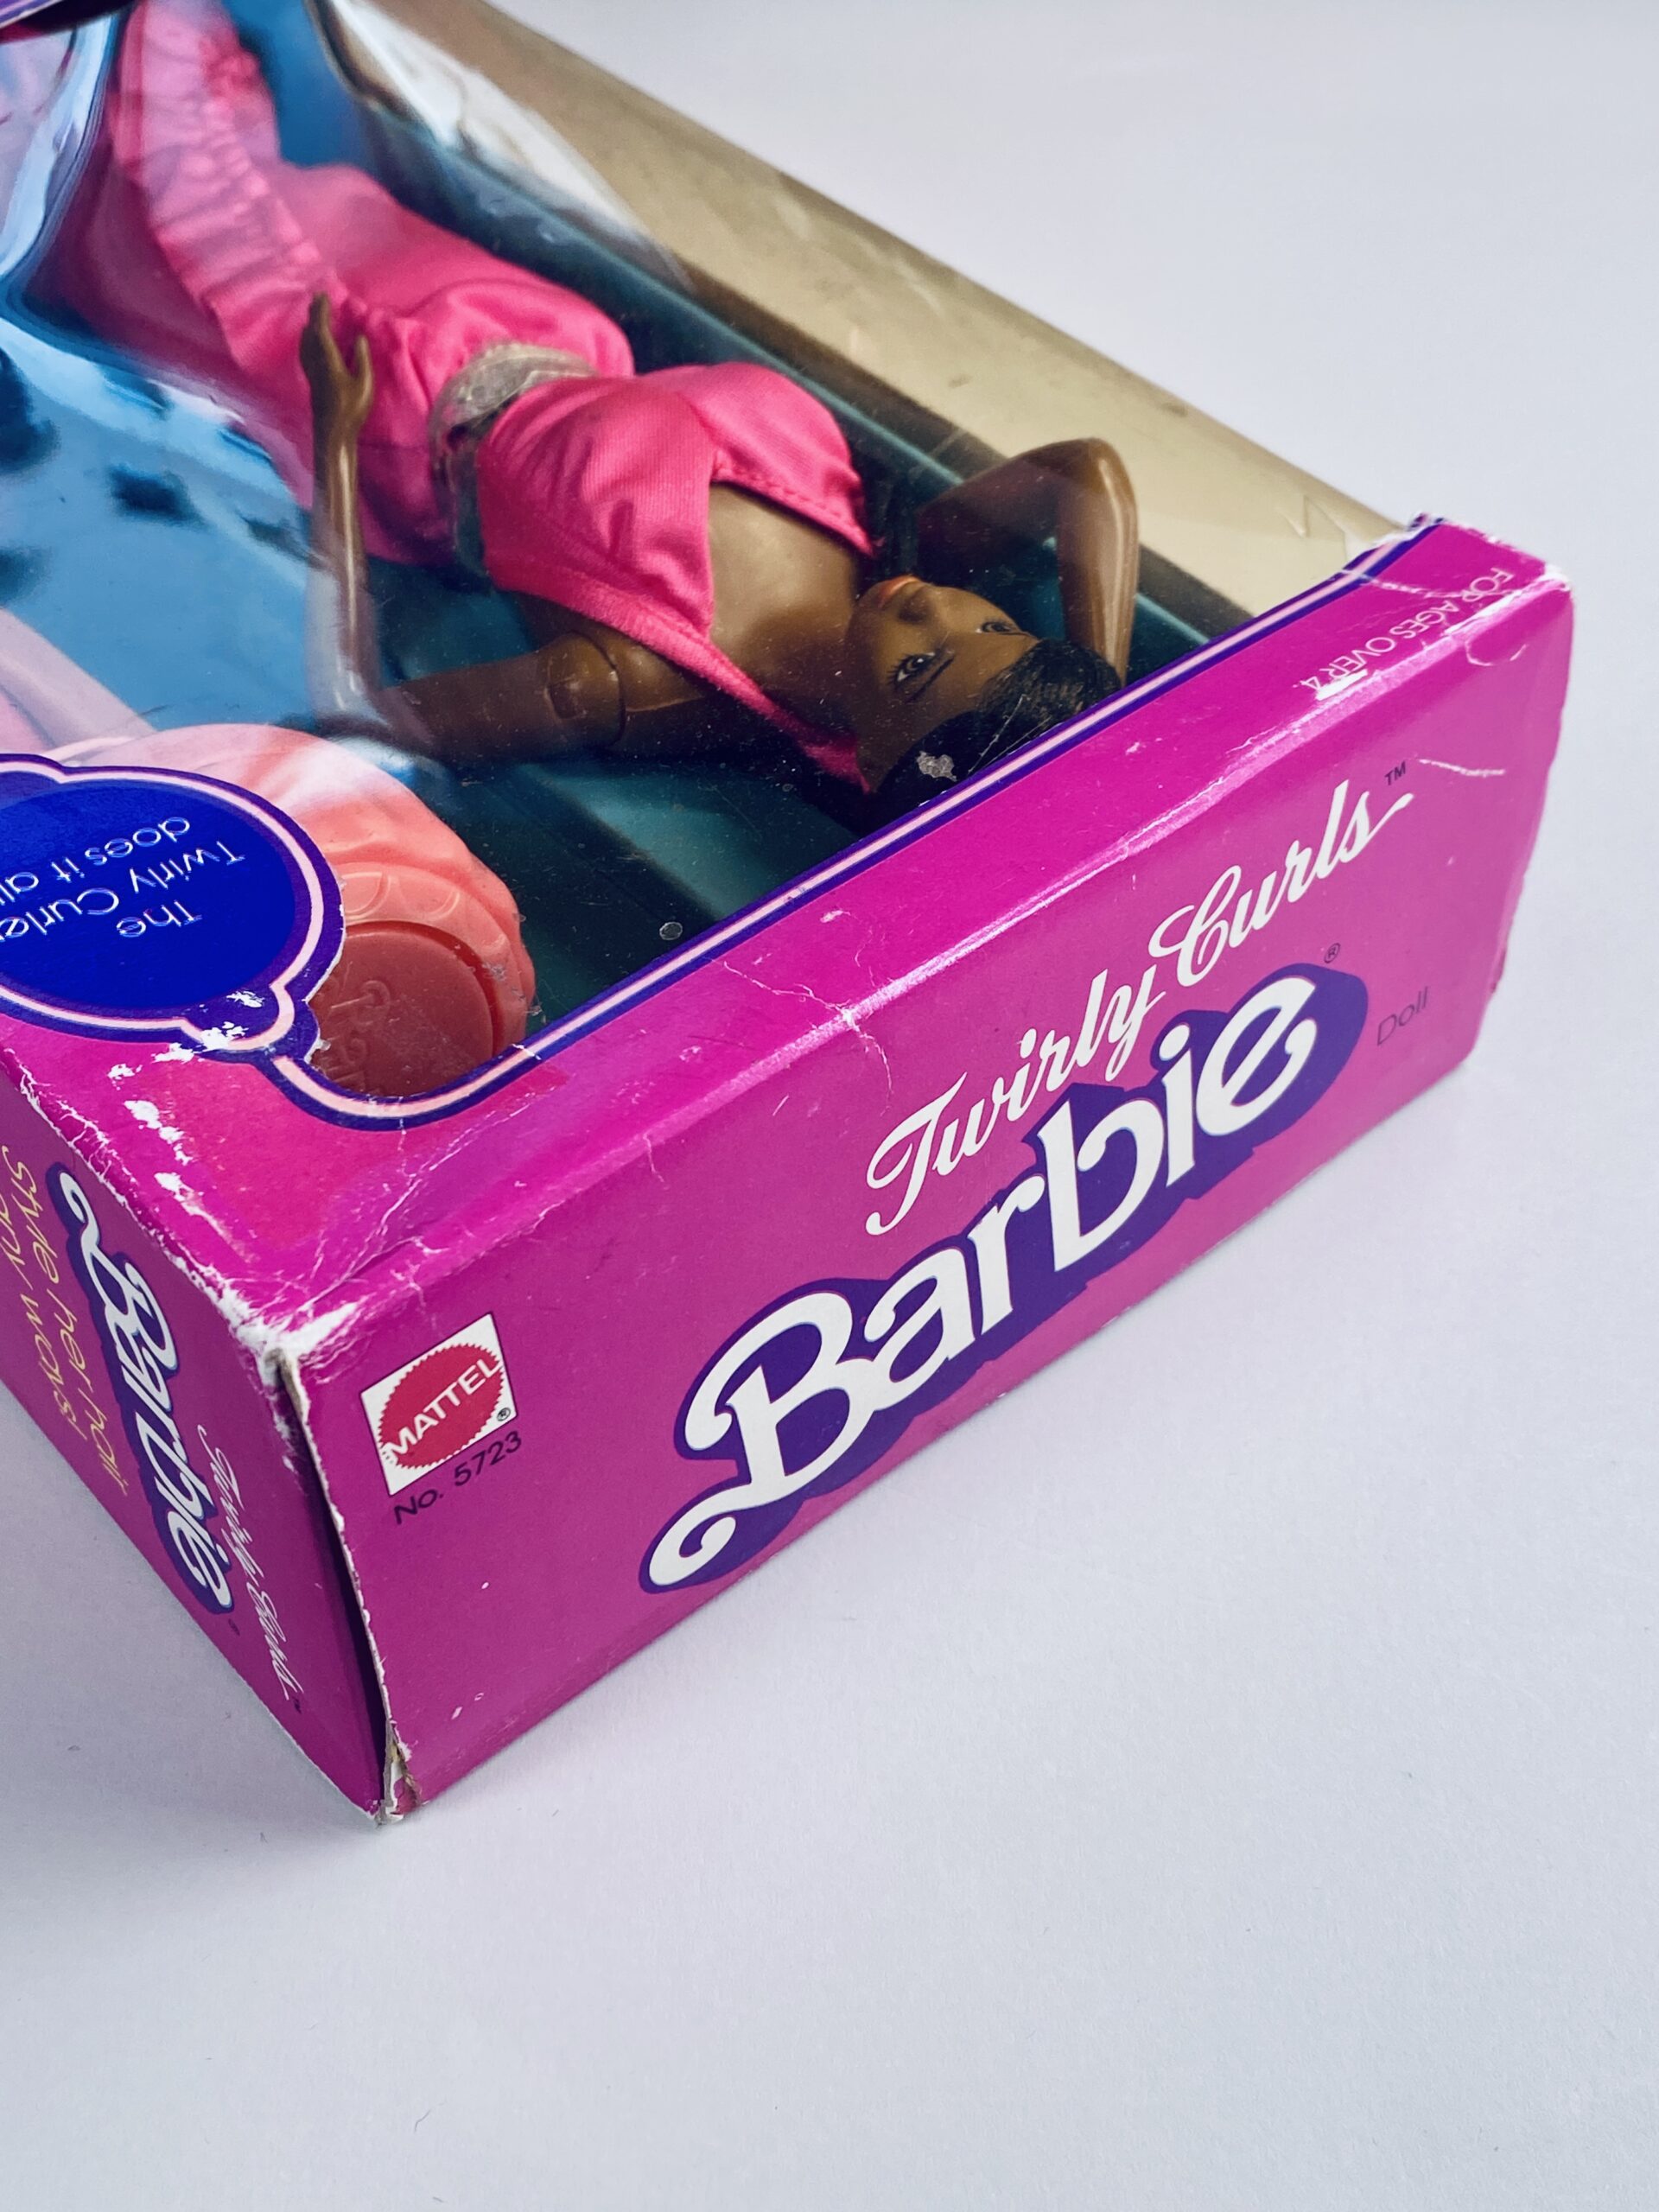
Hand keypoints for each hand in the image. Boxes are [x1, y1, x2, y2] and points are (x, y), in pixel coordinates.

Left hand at [300, 294, 373, 441]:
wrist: (333, 433)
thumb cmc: (352, 410)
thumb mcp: (364, 384)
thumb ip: (362, 358)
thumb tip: (359, 336)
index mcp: (328, 360)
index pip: (321, 329)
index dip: (322, 311)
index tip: (324, 295)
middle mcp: (315, 363)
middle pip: (310, 332)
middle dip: (314, 314)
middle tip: (318, 299)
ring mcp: (311, 372)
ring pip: (305, 342)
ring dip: (310, 325)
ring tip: (314, 315)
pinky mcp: (312, 380)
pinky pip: (306, 352)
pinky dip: (307, 339)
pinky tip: (309, 340)